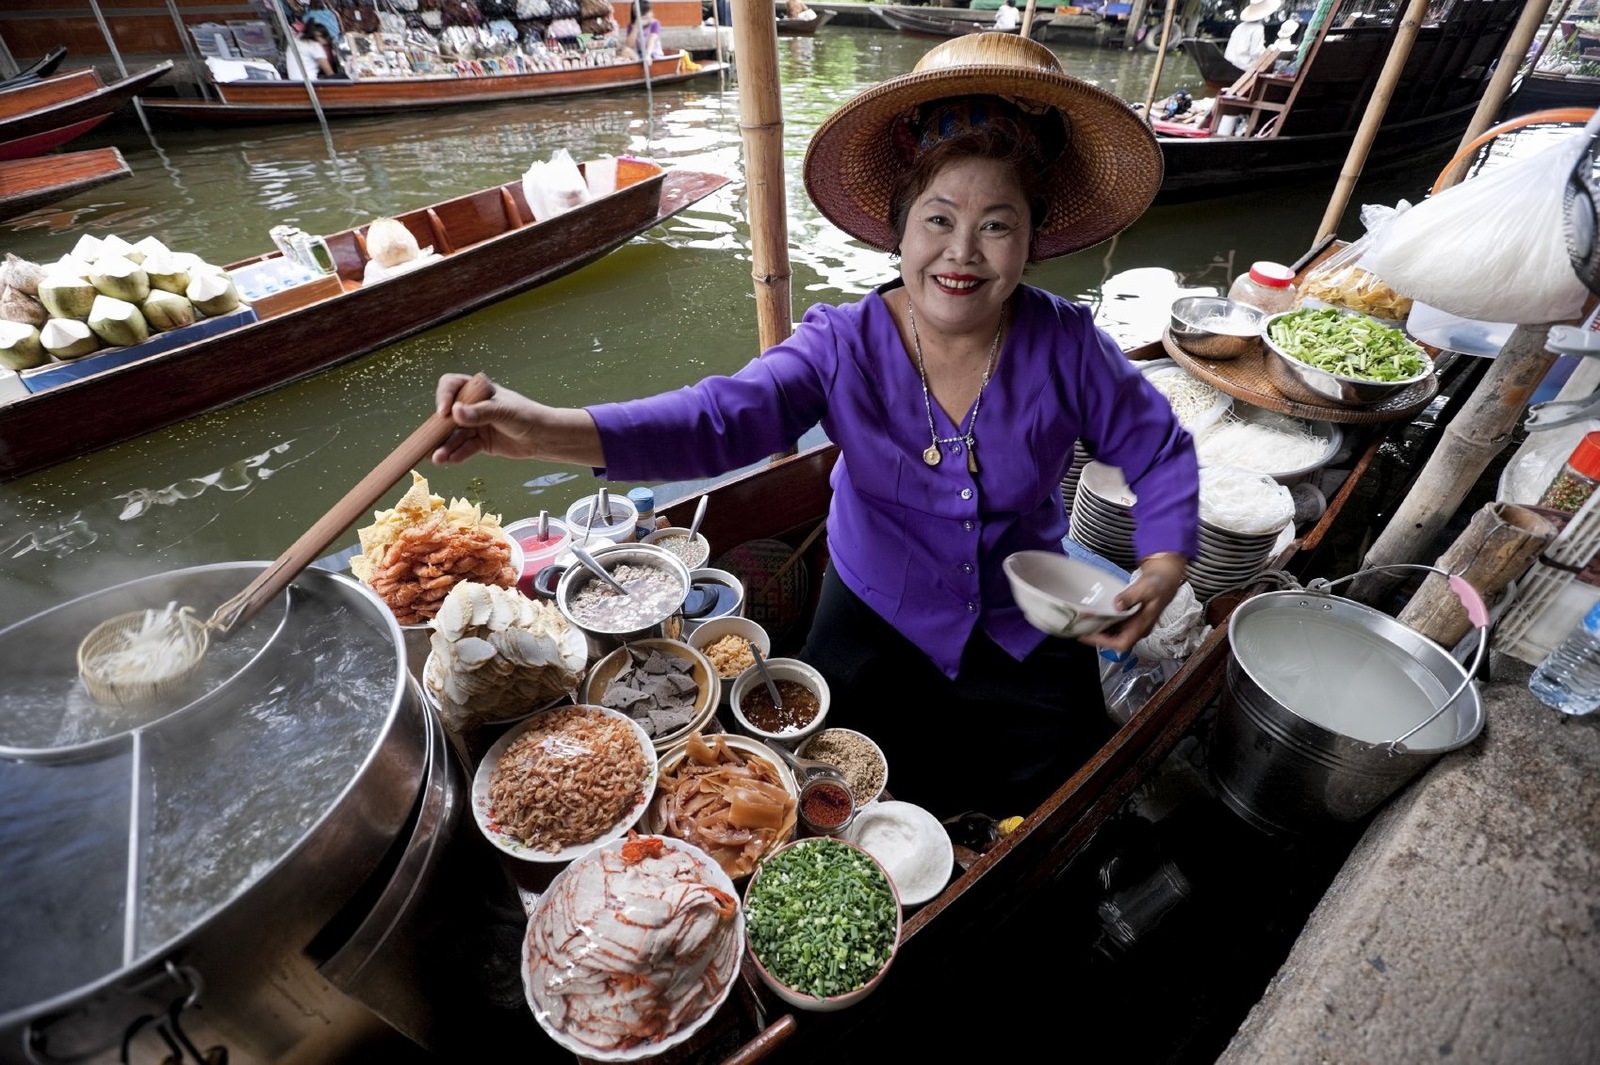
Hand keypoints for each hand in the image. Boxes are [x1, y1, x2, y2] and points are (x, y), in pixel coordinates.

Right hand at [433, 373, 603, 467]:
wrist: (543, 437)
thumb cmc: (526, 416)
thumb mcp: (502, 411)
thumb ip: (480, 413)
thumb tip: (456, 412)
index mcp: (478, 390)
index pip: (452, 386)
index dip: (444, 396)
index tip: (444, 412)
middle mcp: (473, 406)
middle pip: (448, 414)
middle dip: (438, 428)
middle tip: (429, 440)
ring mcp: (475, 425)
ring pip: (455, 435)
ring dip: (445, 446)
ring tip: (437, 458)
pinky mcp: (480, 443)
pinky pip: (464, 448)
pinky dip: (457, 455)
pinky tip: (449, 461)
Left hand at [1083, 552, 1187, 655]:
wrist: (1167, 576)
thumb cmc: (1159, 583)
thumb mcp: (1146, 588)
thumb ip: (1131, 597)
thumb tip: (1117, 605)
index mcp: (1142, 626)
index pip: (1122, 643)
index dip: (1103, 642)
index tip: (1088, 635)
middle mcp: (1138, 628)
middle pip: (1114, 641)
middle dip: (1097, 636)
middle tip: (1079, 627)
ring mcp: (1135, 624)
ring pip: (1114, 633)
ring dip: (1099, 629)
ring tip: (1083, 622)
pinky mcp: (1131, 617)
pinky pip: (1116, 624)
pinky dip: (1104, 621)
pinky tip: (1094, 614)